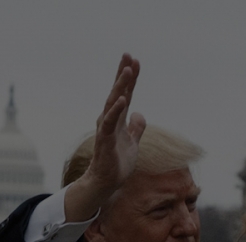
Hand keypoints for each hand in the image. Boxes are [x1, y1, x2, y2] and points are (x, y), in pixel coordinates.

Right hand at [64, 54, 146, 221]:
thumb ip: (136, 128)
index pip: (126, 93)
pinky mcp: (105, 139)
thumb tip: (140, 114)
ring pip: (114, 102)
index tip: (135, 60)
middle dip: (124, 74)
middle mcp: (110, 119)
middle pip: (118, 92)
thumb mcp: (133, 142)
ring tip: (128, 70)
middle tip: (129, 55)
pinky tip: (124, 99)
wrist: (107, 182)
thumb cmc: (118, 162)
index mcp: (119, 119)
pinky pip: (110, 122)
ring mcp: (106, 128)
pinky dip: (116, 110)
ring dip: (121, 86)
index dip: (131, 78)